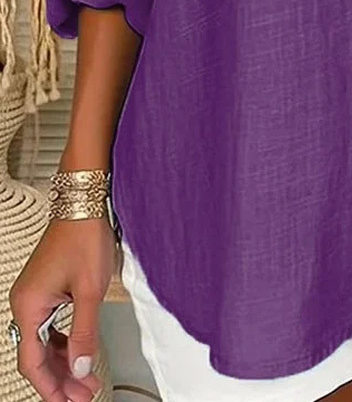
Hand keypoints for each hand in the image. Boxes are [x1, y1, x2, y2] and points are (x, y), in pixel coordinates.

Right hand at [9, 217, 117, 401]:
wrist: (84, 205)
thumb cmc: (84, 238)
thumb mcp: (89, 291)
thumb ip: (85, 333)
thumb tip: (82, 369)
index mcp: (29, 306)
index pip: (32, 362)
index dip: (51, 387)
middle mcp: (25, 303)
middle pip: (37, 355)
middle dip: (61, 379)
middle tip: (84, 395)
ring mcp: (34, 296)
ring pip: (44, 342)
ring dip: (64, 362)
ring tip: (86, 379)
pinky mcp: (45, 289)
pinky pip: (49, 326)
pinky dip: (64, 343)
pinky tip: (78, 353)